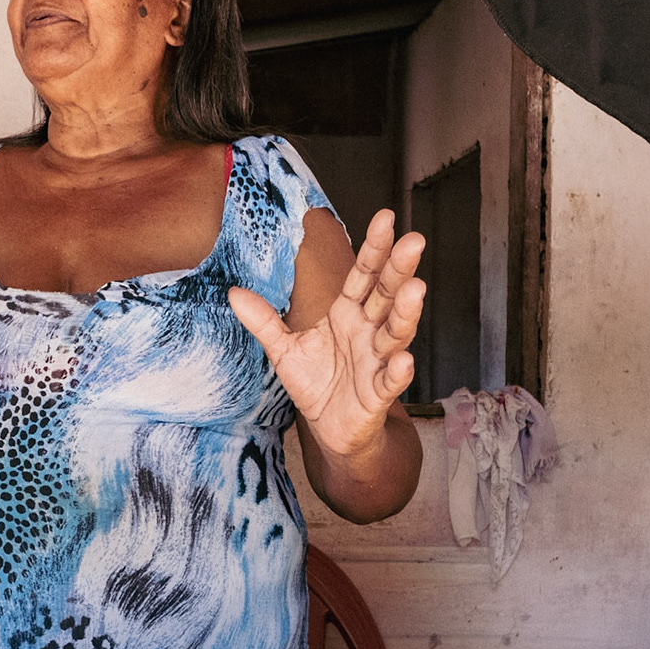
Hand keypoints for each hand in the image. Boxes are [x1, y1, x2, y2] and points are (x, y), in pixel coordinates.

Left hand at [228, 209, 425, 457]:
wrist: (329, 429)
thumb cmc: (317, 384)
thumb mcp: (284, 350)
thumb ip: (263, 321)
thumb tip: (233, 293)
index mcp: (348, 314)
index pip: (363, 275)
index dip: (374, 249)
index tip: (385, 219)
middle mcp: (368, 332)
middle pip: (386, 295)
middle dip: (399, 269)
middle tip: (413, 241)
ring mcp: (376, 362)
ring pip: (395, 333)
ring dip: (405, 312)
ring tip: (415, 289)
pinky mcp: (377, 394)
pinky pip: (389, 382)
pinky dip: (397, 372)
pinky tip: (404, 361)